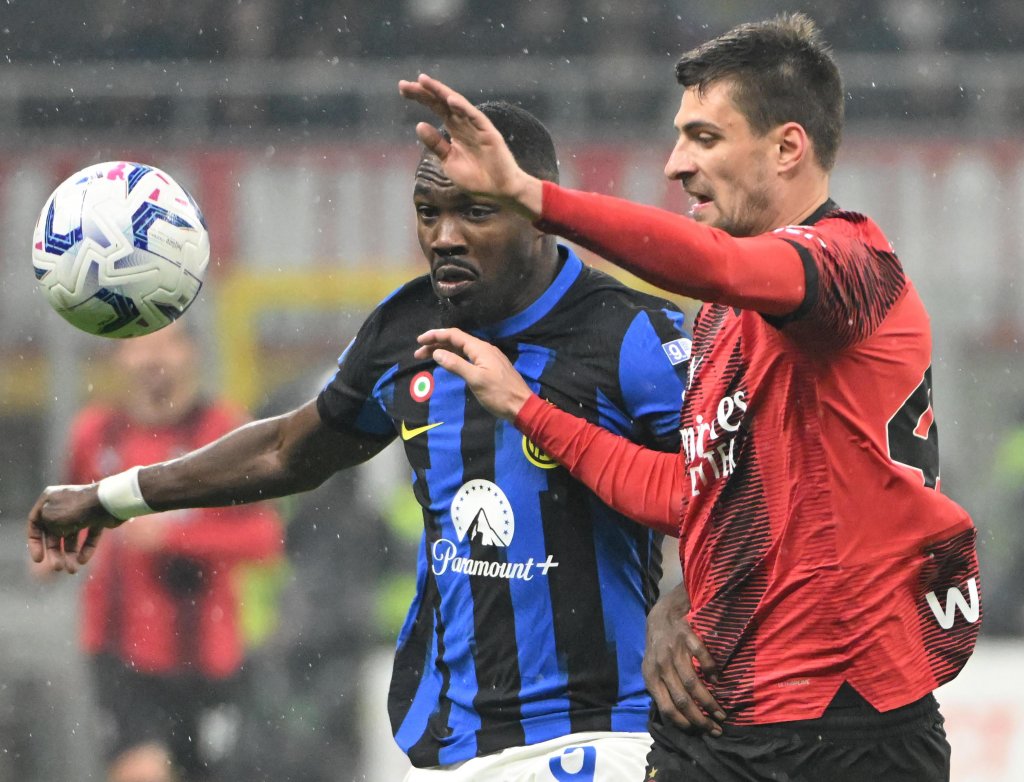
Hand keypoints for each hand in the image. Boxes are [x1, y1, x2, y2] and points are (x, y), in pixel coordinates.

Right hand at [27, 484, 122, 573]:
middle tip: (58, 568)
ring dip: (70, 554)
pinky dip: (86, 548)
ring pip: (72, 537)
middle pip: (54, 533)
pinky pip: (90, 536)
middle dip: (55, 553)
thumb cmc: (76, 509)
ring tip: (72, 570)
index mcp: (49, 499)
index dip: (34, 543)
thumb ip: (45, 528)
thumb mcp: (49, 518)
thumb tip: (53, 536)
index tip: (39, 559)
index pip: (35, 523)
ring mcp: (82, 511)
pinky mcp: (98, 518)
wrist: (108, 502)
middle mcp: (64, 504)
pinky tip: (83, 561)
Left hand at [398, 74, 543, 217]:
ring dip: (440, 92)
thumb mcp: (449, 161)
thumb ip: (436, 144)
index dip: (420, 97)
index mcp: (455, 129)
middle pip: (442, 102)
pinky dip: (463, 108)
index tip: (402, 89)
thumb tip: (419, 125)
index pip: (436, 107)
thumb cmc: (476, 179)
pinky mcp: (488, 133)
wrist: (498, 192)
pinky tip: (450, 100)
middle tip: (403, 84)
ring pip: (456, 104)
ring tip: (423, 82)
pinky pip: (475, 117)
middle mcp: (465, 123)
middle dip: (424, 92)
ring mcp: (476, 126)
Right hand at [415, 328, 533, 420]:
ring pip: (461, 349)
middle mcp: (483, 349)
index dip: (436, 335)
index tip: (419, 341)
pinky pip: (467, 357)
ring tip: (427, 357)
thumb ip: (456, 364)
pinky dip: (454, 358)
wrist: (521, 406)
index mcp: (480, 349)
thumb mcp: (476, 380)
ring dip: (444, 351)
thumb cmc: (499, 394)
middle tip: (418, 353)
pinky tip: (448, 363)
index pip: (454, 335)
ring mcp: (487, 358)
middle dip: (436, 344)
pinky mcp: (489, 368)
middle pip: (456, 341)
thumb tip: (437, 353)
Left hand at [643, 582, 725, 734]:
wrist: (662, 615)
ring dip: (709, 702)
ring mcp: (673, 650)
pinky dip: (710, 670)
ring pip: (692, 683)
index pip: (666, 707)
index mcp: (650, 676)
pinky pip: (701, 657)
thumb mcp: (653, 669)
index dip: (683, 722)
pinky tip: (716, 680)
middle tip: (715, 728)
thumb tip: (677, 716)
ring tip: (720, 713)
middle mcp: (660, 665)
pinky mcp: (686, 636)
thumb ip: (661, 689)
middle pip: (682, 699)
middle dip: (700, 718)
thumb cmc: (658, 648)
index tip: (698, 730)